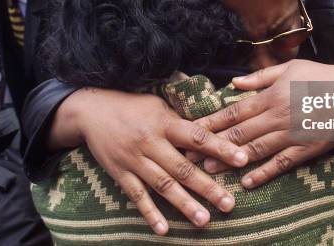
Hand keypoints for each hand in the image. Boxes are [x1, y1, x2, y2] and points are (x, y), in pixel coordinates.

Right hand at [50, 88, 248, 234]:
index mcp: (165, 123)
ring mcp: (134, 160)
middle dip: (208, 187)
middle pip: (183, 168)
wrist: (91, 110)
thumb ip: (182, 120)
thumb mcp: (159, 104)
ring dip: (185, 204)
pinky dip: (150, 213)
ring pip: (163, 185)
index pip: (197, 136)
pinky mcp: (120, 173)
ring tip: (204, 220)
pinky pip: (136, 196)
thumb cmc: (132, 106)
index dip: (221, 148)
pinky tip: (163, 229)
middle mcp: (151, 142)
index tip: (242, 158)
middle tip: (229, 204)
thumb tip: (212, 128)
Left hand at [189, 60, 333, 188]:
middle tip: (190, 155)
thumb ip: (259, 77)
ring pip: (255, 150)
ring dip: (230, 161)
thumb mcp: (289, 69)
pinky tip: (247, 181)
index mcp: (270, 96)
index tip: (193, 129)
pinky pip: (280, 163)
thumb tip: (234, 83)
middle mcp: (276, 116)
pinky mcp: (305, 149)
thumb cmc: (320, 77)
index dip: (212, 121)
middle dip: (212, 145)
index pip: (234, 111)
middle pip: (238, 133)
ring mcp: (290, 135)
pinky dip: (263, 173)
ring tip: (208, 171)